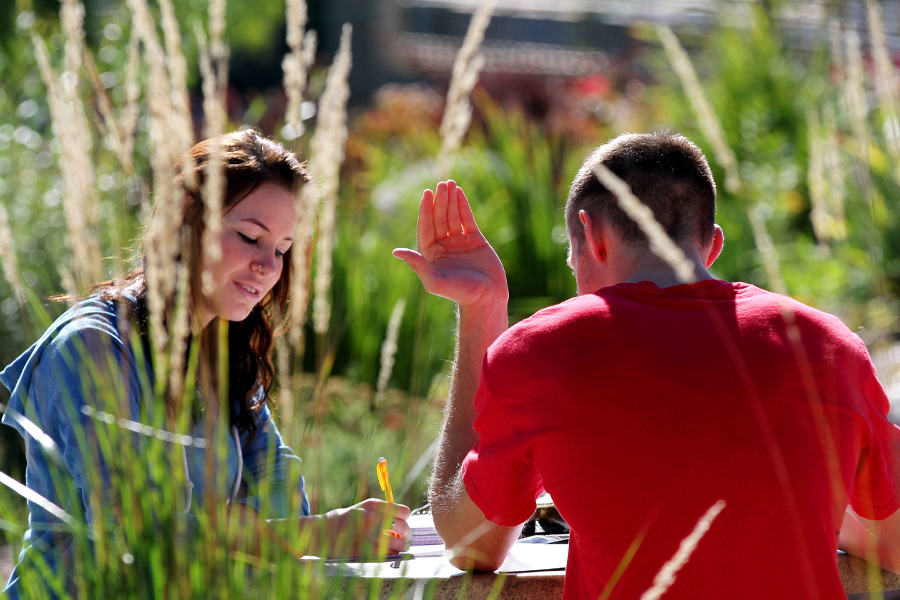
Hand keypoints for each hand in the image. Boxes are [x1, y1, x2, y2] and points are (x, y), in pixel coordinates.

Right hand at [320, 498, 410, 557]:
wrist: (322, 532)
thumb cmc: (345, 519)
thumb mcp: (363, 507)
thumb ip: (381, 512)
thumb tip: (404, 520)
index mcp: (373, 505)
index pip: (403, 512)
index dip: (405, 518)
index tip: (402, 521)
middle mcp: (373, 519)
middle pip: (404, 528)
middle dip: (407, 534)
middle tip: (404, 537)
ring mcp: (369, 536)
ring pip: (400, 544)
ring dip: (403, 546)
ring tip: (399, 546)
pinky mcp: (365, 551)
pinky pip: (389, 555)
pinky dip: (393, 554)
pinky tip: (388, 552)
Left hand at [393, 181, 507, 308]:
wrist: (486, 298)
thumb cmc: (459, 293)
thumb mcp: (434, 281)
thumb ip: (417, 264)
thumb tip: (396, 251)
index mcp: (431, 253)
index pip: (426, 226)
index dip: (426, 209)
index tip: (426, 193)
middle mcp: (443, 245)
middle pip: (439, 218)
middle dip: (440, 201)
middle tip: (441, 184)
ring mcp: (459, 242)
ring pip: (452, 216)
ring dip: (450, 200)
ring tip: (450, 184)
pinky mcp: (475, 240)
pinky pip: (467, 219)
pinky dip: (463, 206)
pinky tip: (460, 193)